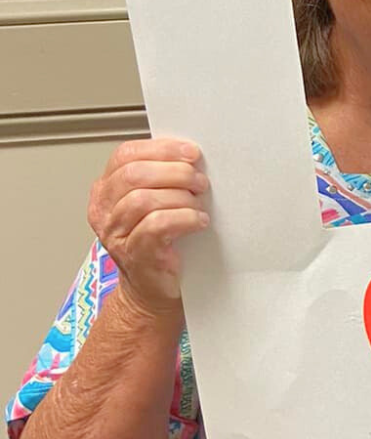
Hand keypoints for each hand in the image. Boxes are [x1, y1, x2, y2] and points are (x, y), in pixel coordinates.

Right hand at [87, 138, 209, 316]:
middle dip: (175, 172)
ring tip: (199, 203)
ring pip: (144, 200)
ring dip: (181, 196)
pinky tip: (199, 221)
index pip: (125, 155)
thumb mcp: (153, 202)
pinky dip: (185, 218)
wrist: (154, 289)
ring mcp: (116, 234)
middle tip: (199, 181)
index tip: (191, 153)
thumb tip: (190, 155)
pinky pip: (158, 225)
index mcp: (106, 190)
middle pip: (134, 175)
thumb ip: (160, 178)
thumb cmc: (159, 242)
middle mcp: (104, 211)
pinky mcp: (135, 254)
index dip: (161, 149)